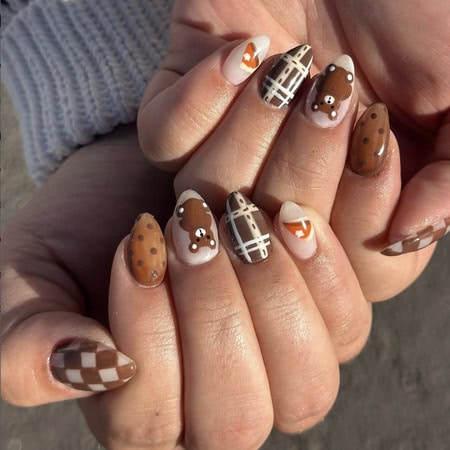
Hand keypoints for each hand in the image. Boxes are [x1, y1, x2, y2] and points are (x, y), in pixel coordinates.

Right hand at [1, 125, 369, 447]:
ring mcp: (279, 368)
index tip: (137, 245)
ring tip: (237, 217)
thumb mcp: (30, 281)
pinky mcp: (323, 320)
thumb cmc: (83, 234)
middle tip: (191, 226)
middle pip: (239, 420)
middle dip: (213, 316)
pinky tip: (287, 218)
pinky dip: (323, 272)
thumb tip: (85, 365)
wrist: (140, 184)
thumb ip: (25, 342)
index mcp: (143, 411)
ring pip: (306, 385)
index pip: (150, 420)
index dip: (145, 336)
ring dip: (269, 295)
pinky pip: (348, 326)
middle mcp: (220, 405)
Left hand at [138, 0, 449, 299]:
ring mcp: (229, 147)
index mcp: (352, 197)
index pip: (341, 264)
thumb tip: (409, 237)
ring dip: (254, 132)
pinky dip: (199, 102)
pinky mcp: (182, 104)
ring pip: (209, 192)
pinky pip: (161, 139)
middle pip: (266, 238)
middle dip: (305, 167)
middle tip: (337, 91)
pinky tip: (244, 53)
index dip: (358, 222)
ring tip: (293, 67)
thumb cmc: (416, 11)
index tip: (377, 144)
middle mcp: (285, 183)